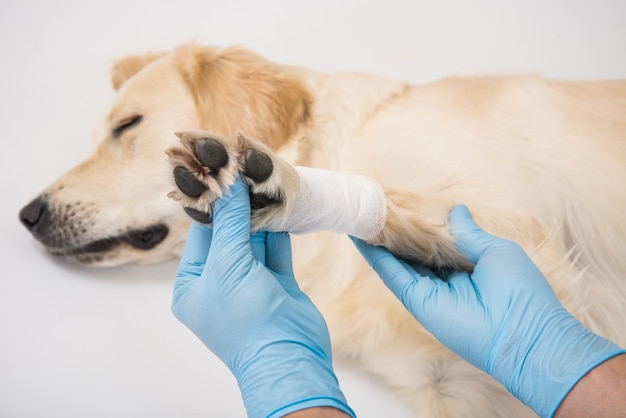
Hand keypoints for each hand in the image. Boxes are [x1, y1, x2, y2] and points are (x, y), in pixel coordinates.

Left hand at [172, 178, 353, 417]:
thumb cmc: (246, 320)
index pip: (200, 233)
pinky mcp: (276, 283)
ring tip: (265, 184)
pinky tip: (281, 207)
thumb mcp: (228, 265)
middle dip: (238, 206)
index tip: (222, 172)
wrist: (289, 359)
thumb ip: (229, 222)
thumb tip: (228, 183)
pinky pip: (275, 250)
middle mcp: (219, 281)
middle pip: (228, 233)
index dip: (213, 203)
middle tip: (247, 173)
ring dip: (260, 216)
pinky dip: (278, 230)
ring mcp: (249, 283)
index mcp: (193, 283)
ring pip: (253, 240)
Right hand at [352, 205, 623, 416]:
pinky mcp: (418, 301)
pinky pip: (393, 275)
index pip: (434, 240)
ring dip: (379, 240)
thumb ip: (468, 233)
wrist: (523, 335)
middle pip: (412, 250)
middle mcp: (444, 277)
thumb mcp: (495, 250)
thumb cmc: (519, 290)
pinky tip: (362, 237)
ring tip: (361, 215)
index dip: (418, 223)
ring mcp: (429, 290)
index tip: (401, 203)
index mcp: (466, 263)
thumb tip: (457, 210)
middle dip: (394, 230)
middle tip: (374, 205)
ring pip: (398, 261)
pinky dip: (376, 257)